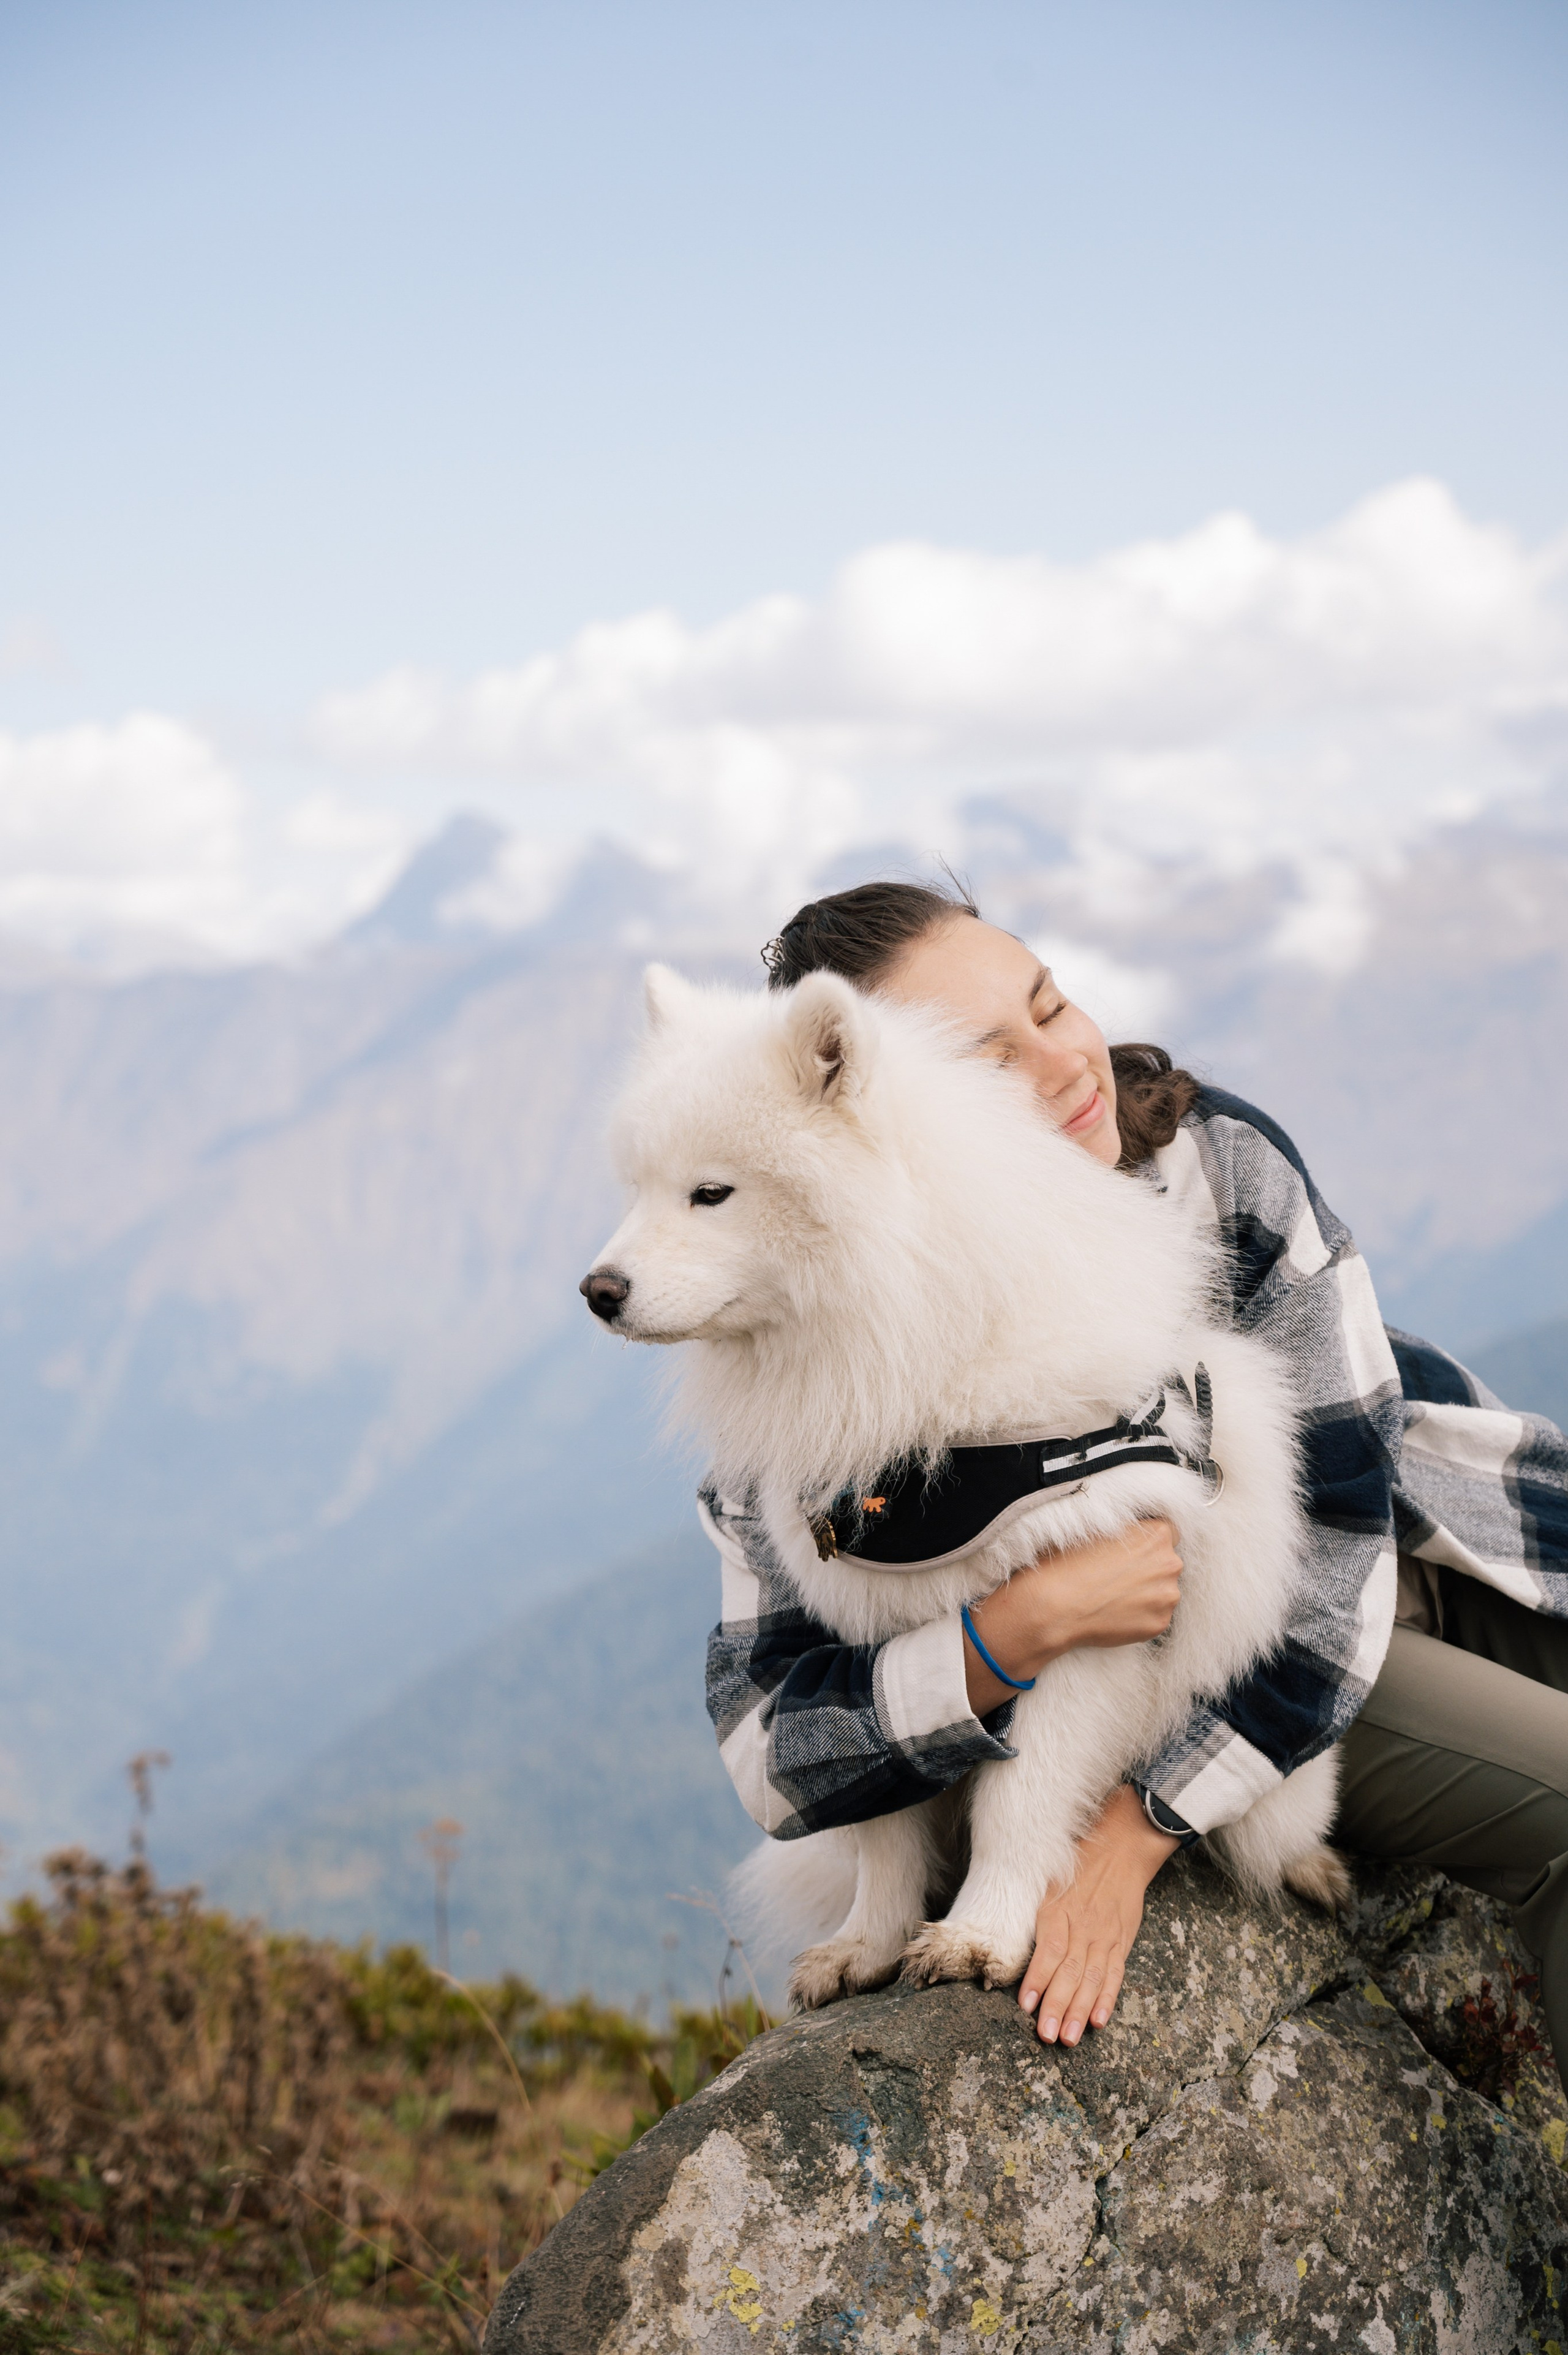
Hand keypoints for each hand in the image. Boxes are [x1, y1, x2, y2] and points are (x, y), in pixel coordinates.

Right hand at [963, 1518, 1183, 1711]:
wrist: (1055, 1606)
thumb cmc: (1068, 1564)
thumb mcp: (1097, 1530)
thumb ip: (1128, 1531)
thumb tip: (1133, 1536)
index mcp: (1157, 1534)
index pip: (1168, 1534)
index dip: (1147, 1544)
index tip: (1132, 1553)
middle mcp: (1170, 1563)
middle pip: (1167, 1563)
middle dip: (1148, 1569)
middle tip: (1117, 1577)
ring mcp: (1167, 1596)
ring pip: (1163, 1592)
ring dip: (1146, 1594)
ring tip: (1113, 1597)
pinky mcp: (1160, 1623)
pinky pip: (1156, 1616)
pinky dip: (1141, 1616)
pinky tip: (1115, 1613)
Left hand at [1019, 1783, 1177, 2044]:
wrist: (1121, 1847)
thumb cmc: (1076, 1865)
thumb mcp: (1048, 1881)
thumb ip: (1035, 1912)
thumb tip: (1005, 1938)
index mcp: (1060, 1910)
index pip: (1049, 1950)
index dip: (1038, 1979)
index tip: (1026, 2005)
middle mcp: (1083, 1926)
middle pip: (1070, 1972)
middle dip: (1057, 2006)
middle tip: (1047, 2035)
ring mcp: (1105, 1936)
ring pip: (1092, 1979)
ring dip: (1079, 2011)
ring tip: (1068, 2037)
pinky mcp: (1121, 1941)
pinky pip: (1115, 1974)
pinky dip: (1107, 1999)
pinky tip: (1099, 2021)